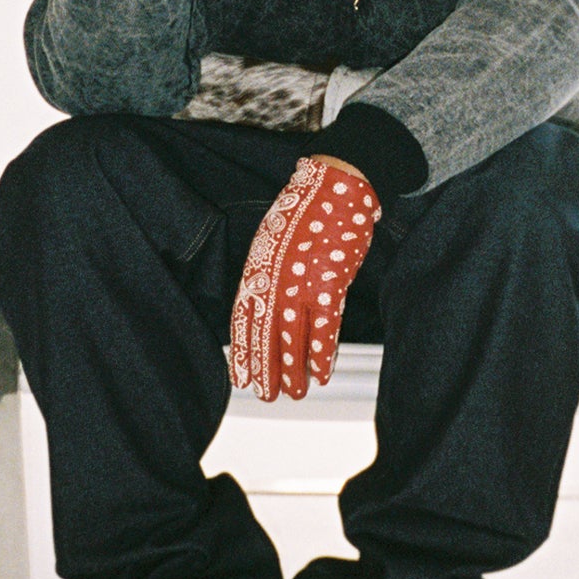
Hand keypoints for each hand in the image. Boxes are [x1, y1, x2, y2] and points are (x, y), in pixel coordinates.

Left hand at [230, 156, 379, 400]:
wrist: (337, 184)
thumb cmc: (308, 209)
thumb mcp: (274, 239)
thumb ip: (267, 272)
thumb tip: (265, 304)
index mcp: (258, 268)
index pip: (244, 320)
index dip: (243, 352)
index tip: (241, 377)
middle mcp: (274, 279)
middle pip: (264, 335)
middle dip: (265, 369)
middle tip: (266, 394)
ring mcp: (301, 283)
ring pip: (292, 339)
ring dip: (294, 371)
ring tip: (295, 392)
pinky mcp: (329, 284)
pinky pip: (324, 329)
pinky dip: (322, 354)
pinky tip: (321, 373)